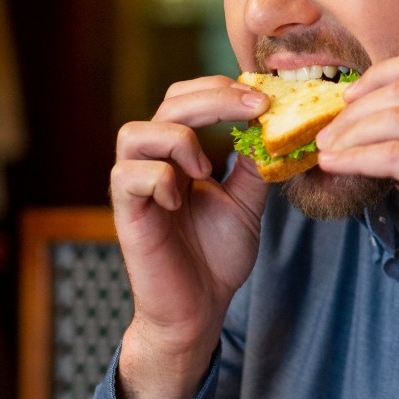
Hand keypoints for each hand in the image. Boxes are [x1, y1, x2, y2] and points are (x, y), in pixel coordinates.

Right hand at [110, 75, 269, 398]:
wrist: (199, 309)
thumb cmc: (216, 257)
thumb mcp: (247, 202)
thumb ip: (252, 165)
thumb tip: (272, 127)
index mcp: (180, 155)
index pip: (188, 99)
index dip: (222, 89)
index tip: (265, 97)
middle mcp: (153, 162)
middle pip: (168, 103)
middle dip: (213, 98)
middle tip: (255, 107)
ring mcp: (136, 186)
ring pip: (134, 132)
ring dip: (178, 138)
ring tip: (206, 169)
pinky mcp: (126, 213)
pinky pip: (128, 175)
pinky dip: (158, 177)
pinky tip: (181, 197)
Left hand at [315, 50, 398, 356]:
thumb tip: (390, 120)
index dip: (380, 74)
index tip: (353, 96)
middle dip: (356, 107)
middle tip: (330, 130)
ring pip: (392, 118)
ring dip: (349, 133)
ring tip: (327, 150)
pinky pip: (391, 155)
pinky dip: (355, 158)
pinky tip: (336, 165)